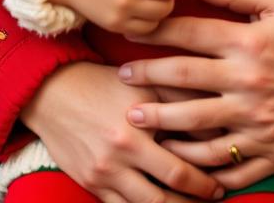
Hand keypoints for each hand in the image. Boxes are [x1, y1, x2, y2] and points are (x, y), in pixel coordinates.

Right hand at [22, 61, 224, 201]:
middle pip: (167, 193)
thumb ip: (177, 95)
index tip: (222, 183)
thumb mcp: (141, 82)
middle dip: (195, 201)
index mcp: (136, 127)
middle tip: (214, 200)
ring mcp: (104, 173)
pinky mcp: (90, 184)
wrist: (51, 91)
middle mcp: (120, 154)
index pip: (181, 165)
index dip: (205, 180)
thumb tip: (213, 114)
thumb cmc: (101, 83)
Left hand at [118, 0, 273, 189]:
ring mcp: (260, 123)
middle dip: (147, 80)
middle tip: (121, 79)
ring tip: (136, 120)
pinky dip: (202, 167)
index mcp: (249, 44)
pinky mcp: (272, 153)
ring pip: (199, 129)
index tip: (129, 30)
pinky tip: (179, 159)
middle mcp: (250, 84)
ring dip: (164, 125)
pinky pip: (230, 167)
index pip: (190, 35)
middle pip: (185, 82)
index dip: (155, 32)